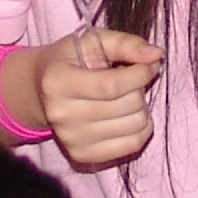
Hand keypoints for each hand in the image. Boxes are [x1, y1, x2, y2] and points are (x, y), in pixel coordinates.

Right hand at [34, 31, 159, 171]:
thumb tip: (156, 55)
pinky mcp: (82, 155)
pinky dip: (141, 128)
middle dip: (140, 88)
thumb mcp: (92, 41)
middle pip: (127, 105)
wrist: (41, 91)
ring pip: (135, 125)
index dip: (140, 74)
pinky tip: (129, 115)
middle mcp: (61, 114)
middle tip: (132, 79)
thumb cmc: (71, 60)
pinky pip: (132, 145)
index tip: (149, 65)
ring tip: (127, 97)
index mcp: (58, 81)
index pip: (112, 85)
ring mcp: (71, 139)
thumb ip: (125, 43)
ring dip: (141, 107)